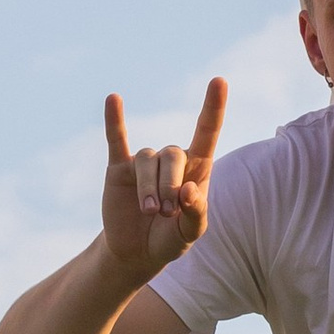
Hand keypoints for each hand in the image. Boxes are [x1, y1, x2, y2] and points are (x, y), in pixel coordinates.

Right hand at [102, 78, 226, 274]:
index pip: (207, 132)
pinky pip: (116, 140)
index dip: (213, 108)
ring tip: (149, 211)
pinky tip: (114, 99)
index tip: (219, 81)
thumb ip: (196, 213)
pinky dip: (114, 120)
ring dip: (149, 187)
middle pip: (173, 155)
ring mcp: (144, 163)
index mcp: (196, 169)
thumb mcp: (190, 234)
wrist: (137, 252)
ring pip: (146, 159)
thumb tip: (189, 190)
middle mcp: (171, 160)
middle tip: (165, 213)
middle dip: (169, 185)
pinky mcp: (119, 168)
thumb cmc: (170, 239)